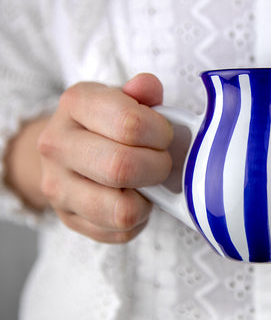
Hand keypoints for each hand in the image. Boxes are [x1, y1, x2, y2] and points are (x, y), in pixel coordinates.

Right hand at [38, 73, 172, 242]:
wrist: (67, 149)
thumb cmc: (107, 123)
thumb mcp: (125, 98)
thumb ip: (143, 93)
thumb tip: (148, 87)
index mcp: (76, 104)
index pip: (130, 124)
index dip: (161, 134)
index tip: (164, 136)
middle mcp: (57, 145)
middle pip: (122, 168)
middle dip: (157, 167)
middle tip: (161, 162)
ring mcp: (58, 187)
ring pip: (121, 210)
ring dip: (147, 199)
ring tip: (146, 184)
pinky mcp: (69, 220)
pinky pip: (119, 232)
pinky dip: (138, 220)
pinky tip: (134, 199)